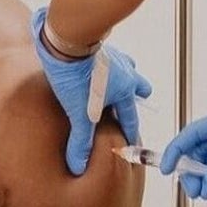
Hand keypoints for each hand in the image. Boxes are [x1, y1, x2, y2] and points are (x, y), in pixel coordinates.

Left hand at [30, 7, 152, 174]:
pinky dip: (107, 62)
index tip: (130, 141)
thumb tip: (79, 166)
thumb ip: (81, 139)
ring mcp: (113, 56)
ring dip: (125, 76)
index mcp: (124, 90)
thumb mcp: (79, 112)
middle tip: (135, 102)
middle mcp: (124, 72)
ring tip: (117, 81)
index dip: (129, 132)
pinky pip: (109, 56)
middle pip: (138, 87)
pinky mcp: (98, 44)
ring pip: (127, 68)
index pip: (130, 118)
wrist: (67, 40)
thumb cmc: (76, 76)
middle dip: (138, 96)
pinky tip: (96, 64)